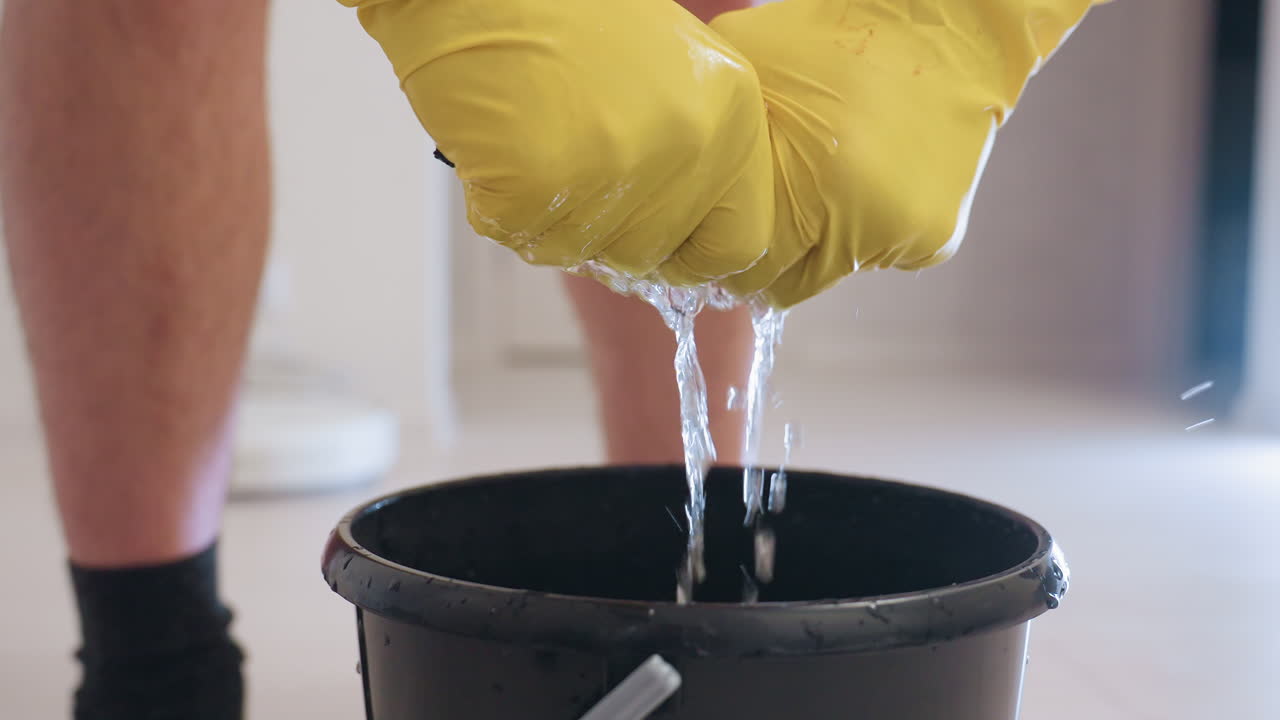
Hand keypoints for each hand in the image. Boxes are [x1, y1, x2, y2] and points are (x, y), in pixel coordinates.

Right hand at [338, 0, 773, 286]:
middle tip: (569, 177)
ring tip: (530, 143)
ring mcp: (613, 169)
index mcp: (731, 116)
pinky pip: (518, 235)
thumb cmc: (564, 12)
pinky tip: (497, 144)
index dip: (693, 255)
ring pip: (581, 252)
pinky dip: (497, 203)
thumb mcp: (667, 69)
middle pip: (651, 253)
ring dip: (548, 217)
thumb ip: (690, 150)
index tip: (660, 248)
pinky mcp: (538, 185)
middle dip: (606, 232)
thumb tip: (676, 241)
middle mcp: (687, 146)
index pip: (739, 243)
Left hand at [709, 0, 1101, 307]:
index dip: (719, 257)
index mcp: (803, 188)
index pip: (740, 267)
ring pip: (827, 277)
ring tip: (809, 197)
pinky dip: (861, 234)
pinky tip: (861, 185)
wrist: (946, 27)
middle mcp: (855, 224)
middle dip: (760, 264)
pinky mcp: (934, 239)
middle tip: (751, 230)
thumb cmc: (832, 36)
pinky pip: (875, 258)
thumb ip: (716, 127)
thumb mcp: (746, 66)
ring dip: (811, 250)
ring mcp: (898, 238)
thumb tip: (677, 174)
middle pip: (781, 286)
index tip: (711, 246)